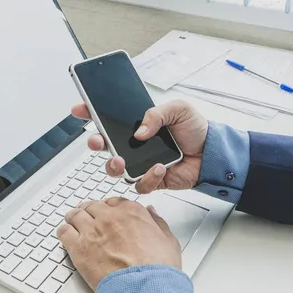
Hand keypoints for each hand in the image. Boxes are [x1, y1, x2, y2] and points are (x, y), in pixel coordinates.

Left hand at [57, 198, 180, 291]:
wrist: (144, 288)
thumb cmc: (157, 268)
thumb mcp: (167, 239)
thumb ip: (157, 223)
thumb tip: (151, 213)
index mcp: (130, 212)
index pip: (113, 202)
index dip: (109, 209)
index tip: (107, 215)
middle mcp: (108, 217)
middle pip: (92, 206)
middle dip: (90, 212)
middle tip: (89, 218)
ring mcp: (91, 231)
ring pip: (75, 215)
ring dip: (74, 218)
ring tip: (74, 223)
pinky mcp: (78, 248)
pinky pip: (64, 232)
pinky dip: (64, 232)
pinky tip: (66, 235)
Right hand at [71, 100, 207, 193]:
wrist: (212, 153)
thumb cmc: (196, 130)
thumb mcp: (178, 109)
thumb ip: (156, 114)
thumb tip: (139, 131)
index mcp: (137, 124)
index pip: (108, 118)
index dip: (91, 113)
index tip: (80, 109)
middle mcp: (134, 144)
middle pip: (104, 144)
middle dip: (94, 142)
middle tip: (96, 141)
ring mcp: (140, 163)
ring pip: (114, 168)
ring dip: (112, 165)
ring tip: (120, 160)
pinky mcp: (151, 179)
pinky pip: (139, 183)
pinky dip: (147, 177)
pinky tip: (159, 167)